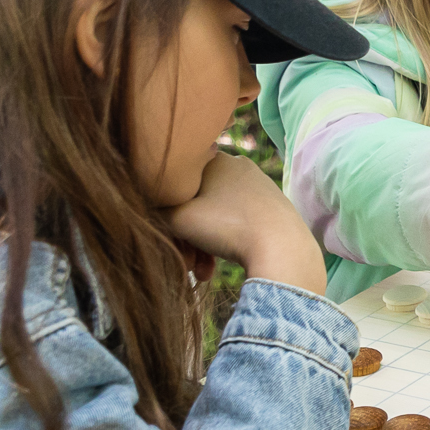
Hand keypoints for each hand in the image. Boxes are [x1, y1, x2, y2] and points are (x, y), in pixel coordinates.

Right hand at [165, 153, 328, 293]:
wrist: (282, 247)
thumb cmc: (226, 226)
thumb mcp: (177, 217)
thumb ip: (155, 208)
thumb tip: (146, 207)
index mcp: (213, 157)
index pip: (176, 183)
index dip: (166, 213)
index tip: (168, 238)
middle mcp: (236, 165)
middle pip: (196, 203)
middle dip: (186, 237)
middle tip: (186, 263)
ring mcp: (257, 185)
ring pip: (215, 216)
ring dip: (202, 246)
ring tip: (202, 273)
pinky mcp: (272, 207)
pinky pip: (235, 223)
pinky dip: (223, 244)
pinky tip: (217, 268)